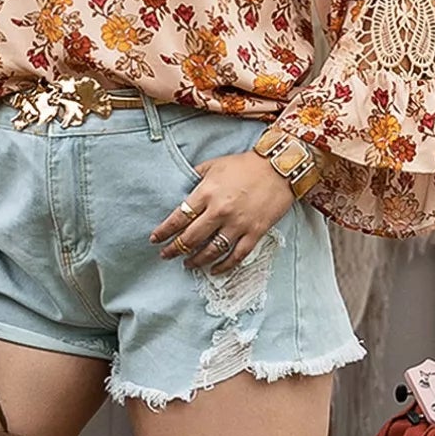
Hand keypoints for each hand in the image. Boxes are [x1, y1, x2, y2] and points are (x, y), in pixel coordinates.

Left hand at [149, 152, 295, 273]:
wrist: (279, 167)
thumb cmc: (245, 165)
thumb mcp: (214, 165)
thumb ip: (196, 178)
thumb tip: (183, 191)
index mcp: (206, 193)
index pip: (178, 218)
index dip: (164, 232)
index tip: (155, 239)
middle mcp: (219, 211)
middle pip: (191, 238)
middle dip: (174, 249)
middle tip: (166, 255)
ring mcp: (238, 224)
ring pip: (211, 251)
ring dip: (196, 260)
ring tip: (187, 264)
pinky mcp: (255, 232)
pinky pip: (236, 256)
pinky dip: (224, 266)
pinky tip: (214, 270)